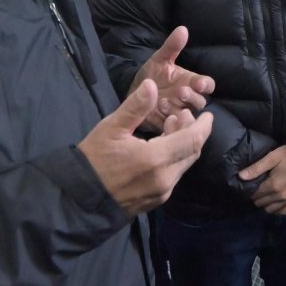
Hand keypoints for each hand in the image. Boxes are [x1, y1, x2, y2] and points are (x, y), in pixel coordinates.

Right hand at [79, 80, 213, 215]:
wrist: (78, 199)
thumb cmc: (93, 160)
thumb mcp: (111, 128)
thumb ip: (135, 107)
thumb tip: (152, 85)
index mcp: (156, 159)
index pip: (193, 140)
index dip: (203, 126)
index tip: (208, 114)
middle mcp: (165, 178)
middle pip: (191, 152)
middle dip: (192, 132)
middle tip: (182, 114)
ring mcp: (161, 192)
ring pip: (183, 164)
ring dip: (182, 145)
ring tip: (169, 125)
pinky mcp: (155, 200)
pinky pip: (173, 176)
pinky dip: (174, 158)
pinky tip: (161, 147)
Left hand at [130, 25, 214, 131]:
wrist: (132, 93)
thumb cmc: (151, 75)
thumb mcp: (159, 60)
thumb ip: (172, 46)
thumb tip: (182, 29)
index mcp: (190, 82)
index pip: (207, 85)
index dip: (205, 85)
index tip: (198, 82)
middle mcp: (188, 98)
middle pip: (201, 102)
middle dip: (192, 97)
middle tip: (180, 91)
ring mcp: (179, 112)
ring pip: (189, 115)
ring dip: (179, 109)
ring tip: (163, 102)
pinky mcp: (169, 125)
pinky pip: (175, 127)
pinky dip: (169, 122)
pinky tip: (159, 114)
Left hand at [237, 146, 285, 215]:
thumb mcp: (273, 156)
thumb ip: (256, 168)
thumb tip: (240, 176)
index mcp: (274, 185)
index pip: (255, 194)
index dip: (250, 190)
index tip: (250, 185)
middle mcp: (281, 196)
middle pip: (261, 203)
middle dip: (256, 197)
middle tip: (258, 189)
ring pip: (270, 210)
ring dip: (265, 204)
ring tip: (265, 195)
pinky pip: (283, 212)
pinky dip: (276, 209)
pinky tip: (275, 202)